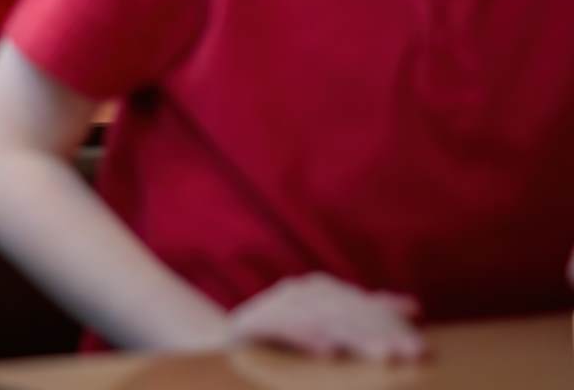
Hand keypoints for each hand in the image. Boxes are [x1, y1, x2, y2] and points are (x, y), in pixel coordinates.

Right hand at [226, 274, 424, 361]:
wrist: (223, 337)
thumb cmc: (283, 332)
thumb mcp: (326, 320)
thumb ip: (362, 312)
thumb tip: (413, 306)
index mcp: (321, 290)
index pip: (364, 306)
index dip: (393, 324)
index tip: (422, 347)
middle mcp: (301, 292)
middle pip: (349, 313)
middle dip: (383, 333)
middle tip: (411, 354)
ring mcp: (277, 305)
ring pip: (322, 320)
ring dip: (354, 338)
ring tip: (382, 356)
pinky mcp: (252, 322)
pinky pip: (283, 328)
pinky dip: (306, 337)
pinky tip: (327, 352)